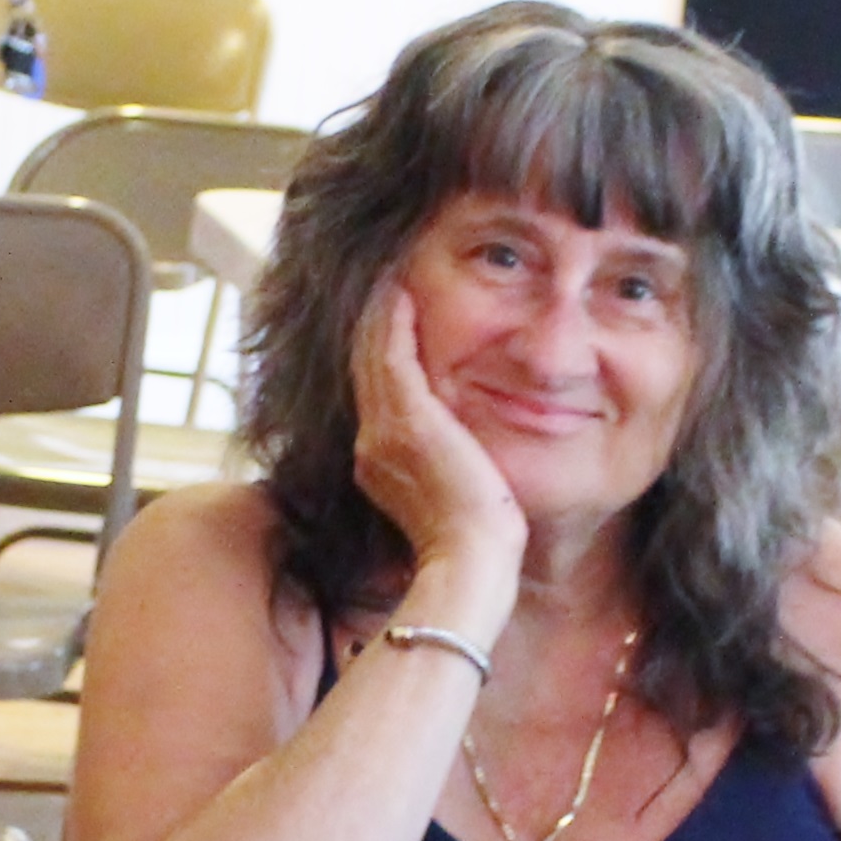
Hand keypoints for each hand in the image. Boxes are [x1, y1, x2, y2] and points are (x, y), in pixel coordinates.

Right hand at [350, 284, 526, 574]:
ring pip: (371, 354)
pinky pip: (389, 353)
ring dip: (379, 311)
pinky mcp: (408, 420)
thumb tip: (464, 455)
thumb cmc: (476, 545)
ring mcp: (384, 431)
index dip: (379, 354)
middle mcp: (371, 444)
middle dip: (373, 325)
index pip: (375, 394)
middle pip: (364, 368)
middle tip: (384, 281)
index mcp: (378, 464)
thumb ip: (447, 469)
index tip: (392, 320)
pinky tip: (401, 290)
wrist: (471, 563)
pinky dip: (392, 319)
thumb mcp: (455, 499)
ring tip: (390, 276)